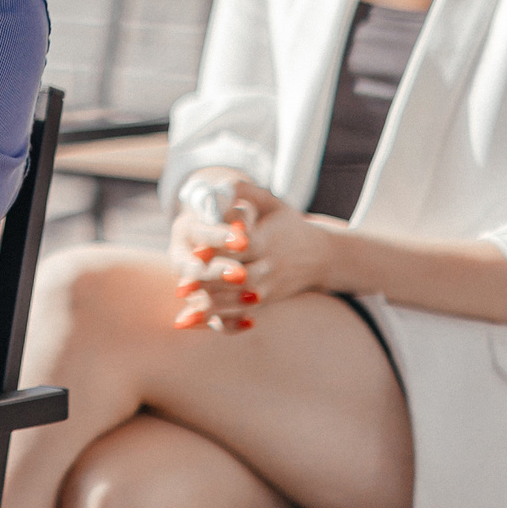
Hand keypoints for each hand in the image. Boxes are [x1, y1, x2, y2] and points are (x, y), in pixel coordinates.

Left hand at [172, 176, 334, 328]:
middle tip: (182, 288)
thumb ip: (245, 191)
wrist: (324, 256)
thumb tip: (222, 182)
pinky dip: (224, 321)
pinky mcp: (267, 300)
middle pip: (242, 278)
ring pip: (242, 301)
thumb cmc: (288, 224)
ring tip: (186, 315)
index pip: (245, 246)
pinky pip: (244, 313)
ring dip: (214, 309)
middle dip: (212, 285)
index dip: (221, 249)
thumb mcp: (271, 203)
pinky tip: (199, 325)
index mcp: (269, 240)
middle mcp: (271, 266)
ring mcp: (270, 286)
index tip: (195, 252)